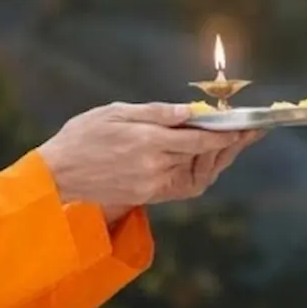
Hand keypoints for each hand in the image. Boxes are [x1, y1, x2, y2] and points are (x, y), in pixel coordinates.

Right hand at [37, 102, 259, 219]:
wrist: (56, 176)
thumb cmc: (82, 137)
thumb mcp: (115, 113)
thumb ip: (156, 113)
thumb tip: (190, 111)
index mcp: (148, 141)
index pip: (200, 139)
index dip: (226, 134)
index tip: (246, 126)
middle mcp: (154, 166)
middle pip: (203, 156)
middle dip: (228, 144)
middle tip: (250, 133)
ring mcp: (151, 185)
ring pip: (196, 173)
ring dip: (216, 159)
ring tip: (232, 143)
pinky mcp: (147, 196)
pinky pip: (182, 185)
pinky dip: (197, 171)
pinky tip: (205, 158)